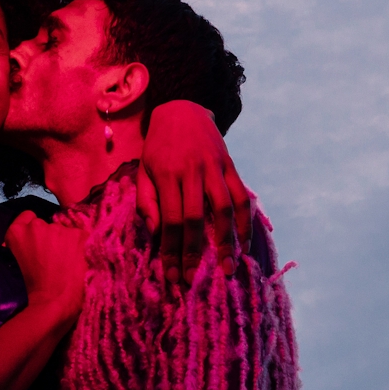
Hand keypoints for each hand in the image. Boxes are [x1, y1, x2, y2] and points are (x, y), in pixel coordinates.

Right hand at [5, 211, 87, 322]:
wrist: (52, 305)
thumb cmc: (31, 292)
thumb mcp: (15, 264)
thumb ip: (21, 246)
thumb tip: (28, 243)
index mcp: (16, 232)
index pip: (28, 216)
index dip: (34, 229)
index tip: (39, 243)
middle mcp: (36, 226)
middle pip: (48, 225)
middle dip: (52, 238)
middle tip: (55, 258)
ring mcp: (59, 229)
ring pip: (66, 231)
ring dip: (68, 243)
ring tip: (69, 264)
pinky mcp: (79, 235)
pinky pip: (82, 238)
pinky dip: (82, 249)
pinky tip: (80, 263)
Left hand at [138, 100, 251, 285]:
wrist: (183, 109)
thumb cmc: (158, 146)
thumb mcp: (143, 169)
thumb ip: (147, 201)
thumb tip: (157, 233)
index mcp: (167, 175)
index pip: (170, 221)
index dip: (171, 250)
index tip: (172, 275)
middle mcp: (192, 172)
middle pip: (195, 219)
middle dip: (195, 252)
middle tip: (194, 279)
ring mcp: (215, 168)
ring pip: (223, 209)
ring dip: (226, 241)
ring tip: (227, 267)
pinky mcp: (230, 166)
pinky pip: (241, 197)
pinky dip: (245, 221)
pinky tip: (244, 243)